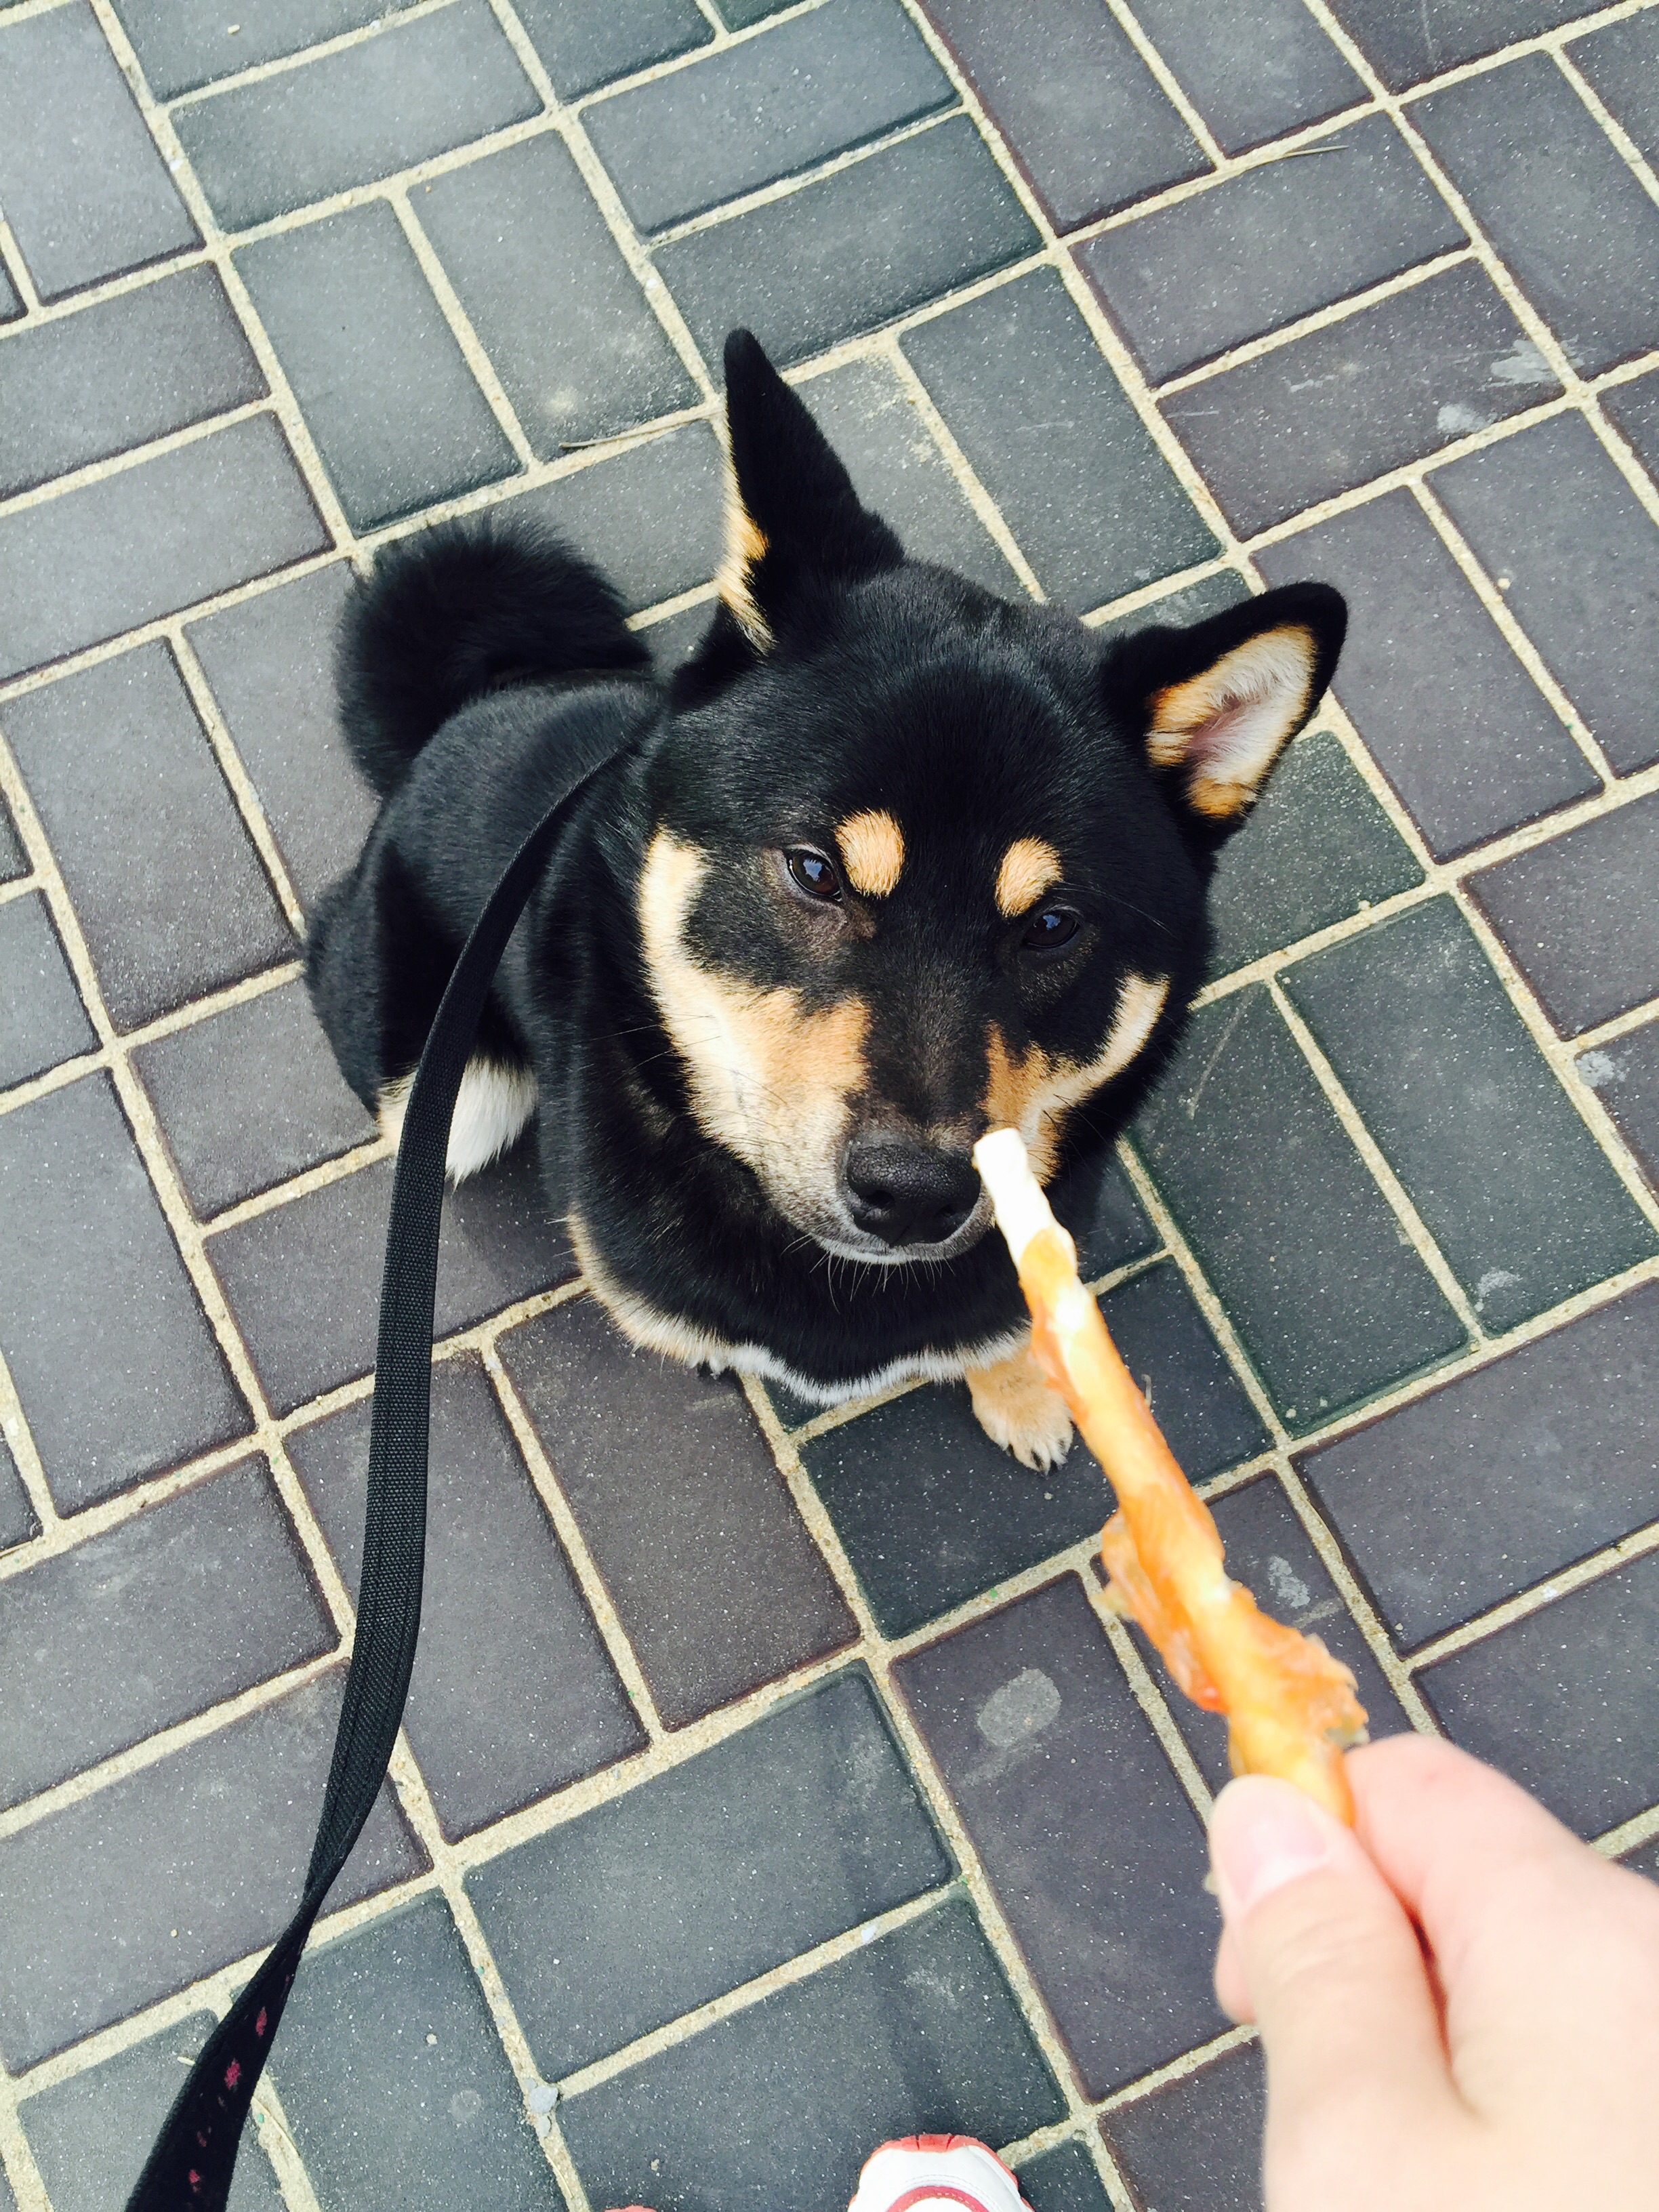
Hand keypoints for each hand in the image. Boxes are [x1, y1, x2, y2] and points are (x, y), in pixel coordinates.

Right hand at [1207, 1735, 1658, 2210]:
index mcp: (1577, 1927)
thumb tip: (1264, 1815)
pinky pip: (1583, 2073)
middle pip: (1461, 1891)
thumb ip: (1308, 1962)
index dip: (1296, 1861)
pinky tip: (1506, 2202)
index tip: (1255, 1987)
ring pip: (1520, 1997)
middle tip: (1348, 2144)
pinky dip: (1526, 2130)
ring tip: (1429, 2197)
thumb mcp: (1361, 2150)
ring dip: (1449, 2075)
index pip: (1399, 1781)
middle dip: (1373, 1987)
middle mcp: (1655, 1956)